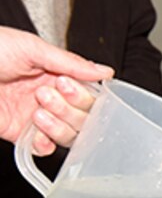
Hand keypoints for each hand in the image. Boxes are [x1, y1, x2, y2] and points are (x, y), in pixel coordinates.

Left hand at [0, 26, 111, 153]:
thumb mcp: (32, 48)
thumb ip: (71, 62)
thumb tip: (105, 72)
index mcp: (56, 76)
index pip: (89, 96)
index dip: (82, 95)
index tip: (64, 83)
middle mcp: (50, 99)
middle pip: (83, 118)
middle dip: (69, 108)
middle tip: (46, 93)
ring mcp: (36, 118)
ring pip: (69, 135)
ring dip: (59, 124)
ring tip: (37, 109)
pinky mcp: (19, 134)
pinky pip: (45, 149)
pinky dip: (45, 143)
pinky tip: (36, 129)